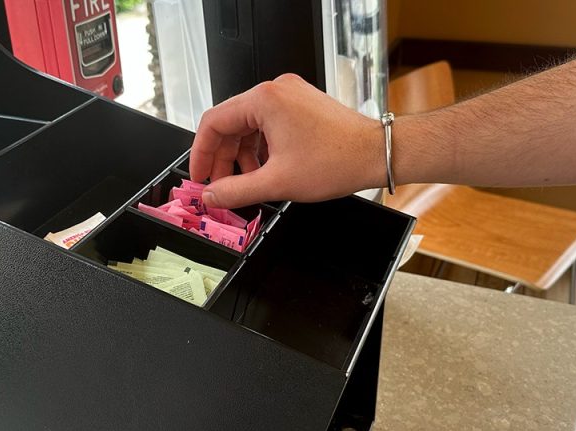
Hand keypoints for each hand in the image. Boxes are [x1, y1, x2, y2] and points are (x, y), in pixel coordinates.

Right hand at [190, 74, 384, 208]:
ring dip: (243, 155)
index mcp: (265, 100)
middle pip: (231, 124)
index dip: (201, 153)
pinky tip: (267, 170)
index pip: (214, 122)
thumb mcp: (278, 182)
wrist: (376, 154)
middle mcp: (276, 90)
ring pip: (250, 126)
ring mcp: (290, 95)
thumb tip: (212, 195)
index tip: (199, 175)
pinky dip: (261, 148)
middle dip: (224, 158)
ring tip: (249, 182)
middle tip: (221, 185)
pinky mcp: (301, 104)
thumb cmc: (338, 159)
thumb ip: (236, 190)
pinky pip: (268, 124)